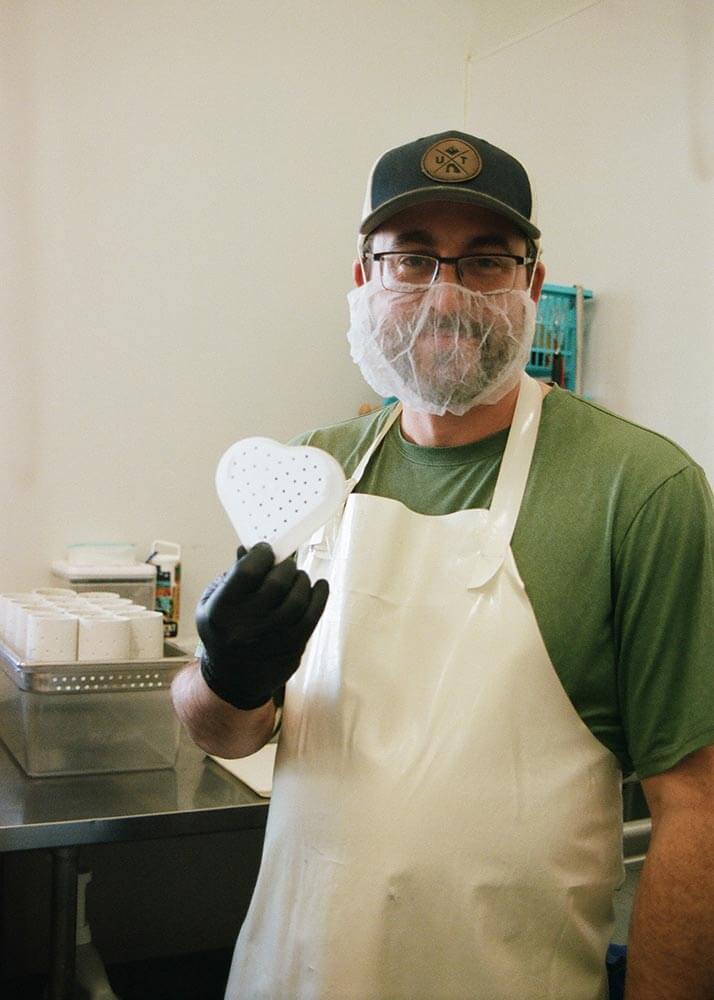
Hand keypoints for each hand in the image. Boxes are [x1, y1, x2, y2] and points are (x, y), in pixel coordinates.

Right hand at [196, 542, 328, 709]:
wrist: (232, 681)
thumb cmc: (223, 633)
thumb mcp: (214, 603)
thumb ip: (233, 575)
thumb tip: (250, 548)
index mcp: (221, 610)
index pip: (248, 571)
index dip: (261, 553)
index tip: (266, 550)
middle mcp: (247, 625)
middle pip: (277, 582)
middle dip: (285, 566)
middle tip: (285, 565)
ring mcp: (272, 638)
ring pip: (298, 598)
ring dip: (302, 580)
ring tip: (297, 578)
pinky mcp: (292, 647)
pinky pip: (313, 615)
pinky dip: (320, 595)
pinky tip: (318, 586)